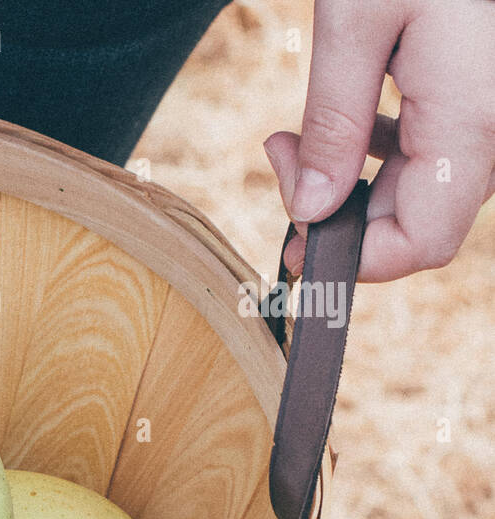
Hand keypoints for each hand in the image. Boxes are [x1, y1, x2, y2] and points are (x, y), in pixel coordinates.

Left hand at [264, 0, 494, 280]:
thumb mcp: (357, 22)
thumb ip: (336, 123)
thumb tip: (313, 211)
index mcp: (473, 121)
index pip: (421, 243)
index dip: (353, 259)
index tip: (291, 234)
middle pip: (420, 219)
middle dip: (342, 211)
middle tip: (281, 160)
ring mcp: (493, 110)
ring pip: (426, 185)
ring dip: (357, 180)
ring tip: (295, 139)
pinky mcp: (482, 90)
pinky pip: (438, 146)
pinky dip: (384, 148)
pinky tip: (346, 118)